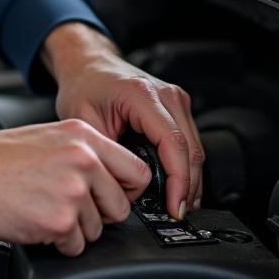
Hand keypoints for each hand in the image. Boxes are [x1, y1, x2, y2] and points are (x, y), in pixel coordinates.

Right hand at [0, 122, 151, 255]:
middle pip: (120, 206)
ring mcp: (72, 191)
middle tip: (71, 207)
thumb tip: (109, 180)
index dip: (128, 190)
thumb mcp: (48, 138)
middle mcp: (83, 161)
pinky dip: (57, 242)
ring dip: (74, 229)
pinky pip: (75, 246)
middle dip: (99, 215)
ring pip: (97, 229)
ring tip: (44, 209)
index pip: (136, 170)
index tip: (116, 197)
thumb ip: (84, 154)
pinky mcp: (58, 221)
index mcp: (83, 137)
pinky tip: (36, 220)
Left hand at [41, 23, 203, 220]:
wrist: (88, 64)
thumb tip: (124, 188)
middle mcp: (166, 94)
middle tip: (176, 214)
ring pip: (195, 148)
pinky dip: (186, 166)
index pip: (172, 143)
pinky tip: (179, 187)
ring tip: (178, 206)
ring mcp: (175, 99)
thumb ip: (106, 154)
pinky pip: (189, 141)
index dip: (177, 181)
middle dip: (187, 187)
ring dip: (190, 180)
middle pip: (190, 149)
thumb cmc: (83, 86)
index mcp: (142, 94)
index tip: (173, 207)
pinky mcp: (177, 106)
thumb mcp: (83, 122)